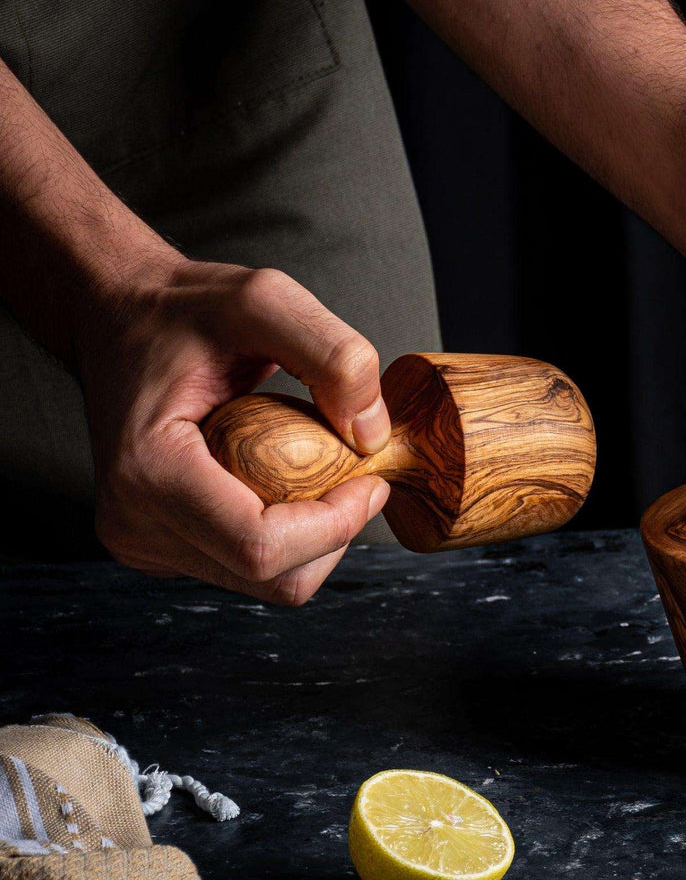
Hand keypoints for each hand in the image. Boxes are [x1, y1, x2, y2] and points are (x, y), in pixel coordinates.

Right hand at [81, 257, 392, 604]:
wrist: (119, 318)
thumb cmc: (181, 310)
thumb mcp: (265, 299)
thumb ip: (333, 354)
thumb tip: (372, 435)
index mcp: (149, 472)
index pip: (262, 547)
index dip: (336, 525)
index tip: (373, 479)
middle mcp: (136, 522)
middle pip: (274, 578)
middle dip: (334, 533)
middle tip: (355, 471)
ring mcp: (145, 542)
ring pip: (268, 581)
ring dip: (315, 535)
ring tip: (314, 467)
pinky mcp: (163, 547)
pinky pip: (250, 567)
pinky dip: (289, 533)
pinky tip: (282, 479)